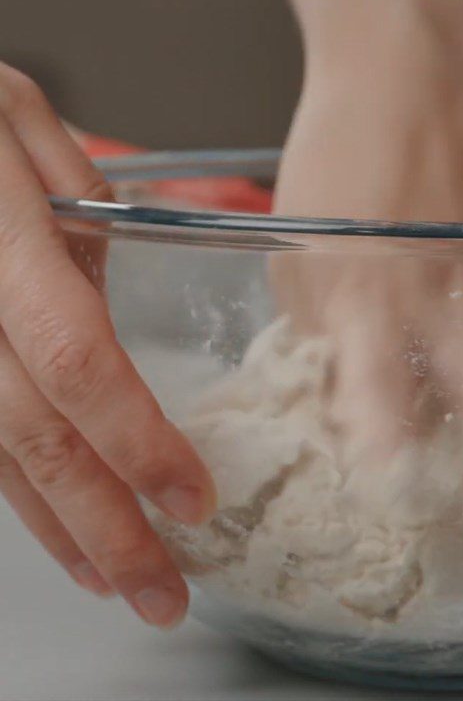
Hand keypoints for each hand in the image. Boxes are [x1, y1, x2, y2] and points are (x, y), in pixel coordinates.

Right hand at [0, 63, 215, 626]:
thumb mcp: (22, 122)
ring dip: (55, 527)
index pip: (76, 360)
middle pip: (30, 435)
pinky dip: (12, 489)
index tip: (193, 499)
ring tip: (113, 577)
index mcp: (0, 238)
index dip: (133, 439)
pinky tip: (50, 524)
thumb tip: (109, 294)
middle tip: (161, 590)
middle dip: (102, 524)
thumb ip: (78, 208)